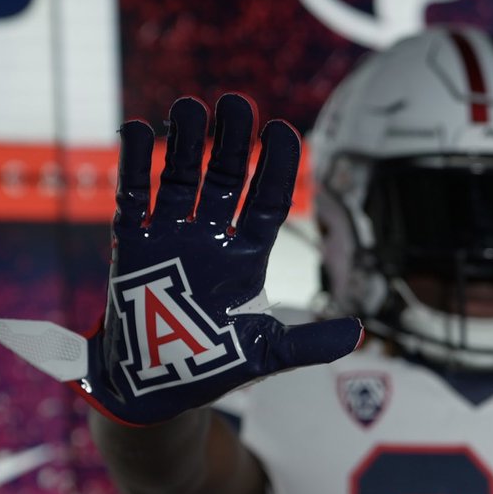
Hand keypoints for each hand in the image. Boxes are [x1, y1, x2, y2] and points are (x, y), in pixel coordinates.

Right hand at [0, 94, 362, 425]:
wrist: (154, 389)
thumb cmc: (212, 368)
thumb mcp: (266, 356)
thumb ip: (309, 344)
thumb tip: (359, 334)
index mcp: (246, 258)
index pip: (267, 202)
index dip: (275, 168)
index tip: (281, 131)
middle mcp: (212, 239)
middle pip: (226, 178)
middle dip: (232, 142)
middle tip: (237, 103)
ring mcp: (172, 239)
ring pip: (180, 178)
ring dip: (183, 142)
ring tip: (189, 107)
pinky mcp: (133, 247)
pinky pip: (133, 198)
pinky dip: (133, 165)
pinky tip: (136, 129)